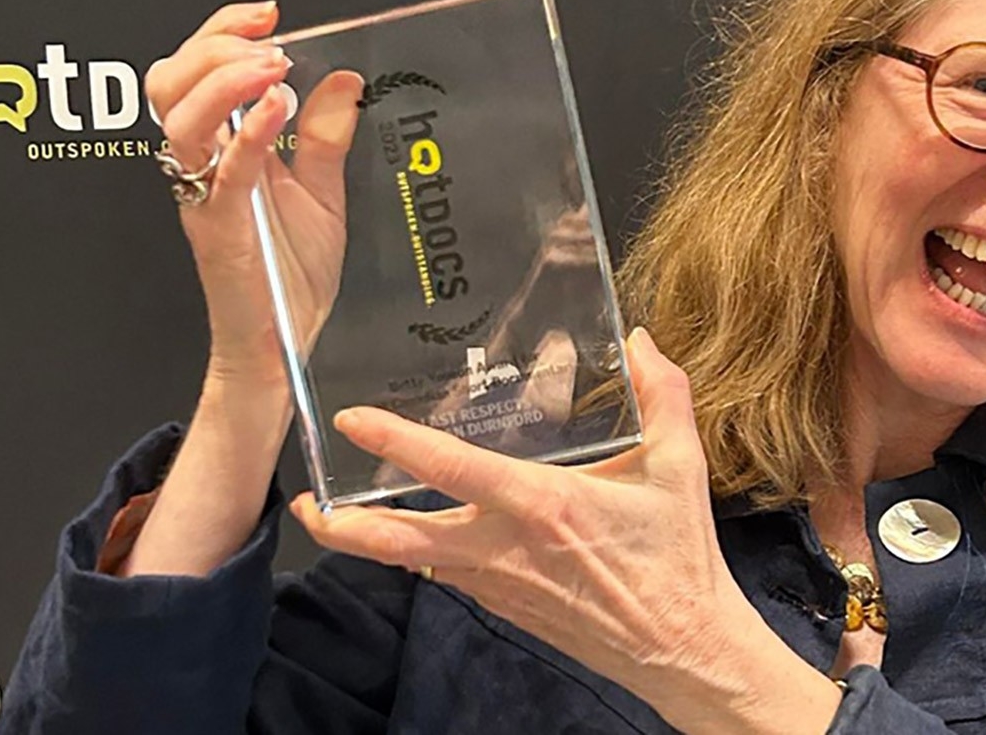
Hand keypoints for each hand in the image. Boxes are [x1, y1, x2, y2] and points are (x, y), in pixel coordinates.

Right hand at [144, 1, 363, 378]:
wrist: (282, 346)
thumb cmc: (291, 277)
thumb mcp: (321, 192)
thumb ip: (324, 135)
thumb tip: (343, 79)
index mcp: (222, 147)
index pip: (197, 69)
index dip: (223, 31)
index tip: (268, 15)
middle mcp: (203, 165)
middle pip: (171, 81)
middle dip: (215, 43)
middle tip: (269, 37)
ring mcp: (205, 194)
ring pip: (180, 117)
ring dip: (227, 79)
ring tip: (274, 68)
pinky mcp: (219, 228)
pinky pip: (221, 171)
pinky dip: (247, 132)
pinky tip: (275, 109)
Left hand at [292, 329, 840, 732]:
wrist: (683, 649)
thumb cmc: (678, 557)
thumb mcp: (679, 465)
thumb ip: (662, 393)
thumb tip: (641, 337)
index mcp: (541, 506)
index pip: (450, 470)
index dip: (395, 443)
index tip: (351, 420)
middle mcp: (504, 549)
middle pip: (400, 542)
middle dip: (342, 528)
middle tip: (302, 504)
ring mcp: (499, 584)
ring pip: (416, 561)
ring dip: (375, 538)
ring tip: (339, 512)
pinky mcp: (505, 607)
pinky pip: (450, 575)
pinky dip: (424, 554)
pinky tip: (421, 531)